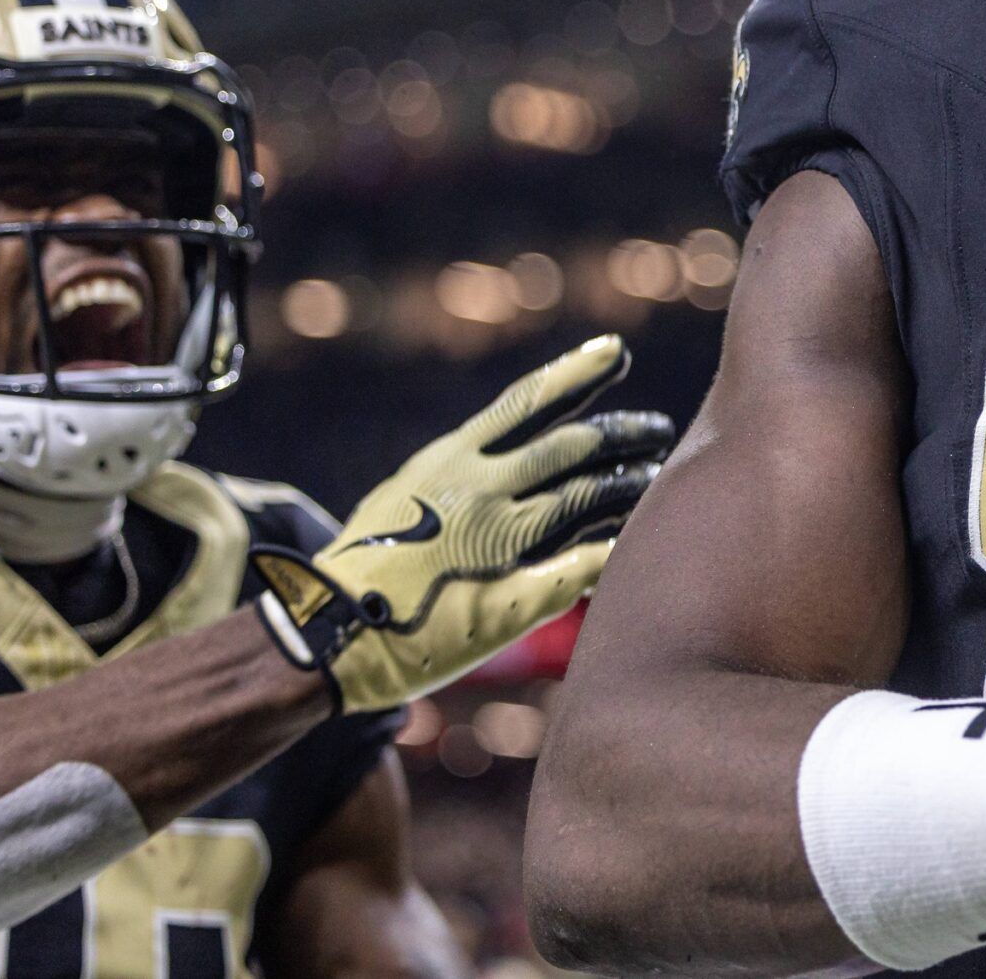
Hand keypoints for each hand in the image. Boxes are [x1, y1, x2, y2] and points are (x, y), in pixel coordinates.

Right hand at [251, 335, 673, 711]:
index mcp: (450, 461)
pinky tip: (640, 541)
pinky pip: (583, 565)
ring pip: (585, 499)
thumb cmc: (362, 566)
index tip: (615, 351)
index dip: (576, 373)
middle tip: (655, 428)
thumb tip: (495, 458)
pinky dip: (615, 549)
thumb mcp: (403, 496)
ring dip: (628, 485)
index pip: (526, 401)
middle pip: (572, 448)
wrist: (329, 634)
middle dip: (621, 434)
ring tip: (656, 477)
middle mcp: (481, 492)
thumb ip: (455, 475)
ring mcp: (502, 543)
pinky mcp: (515, 596)